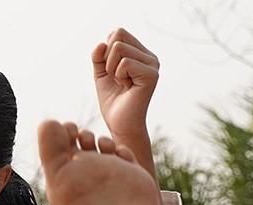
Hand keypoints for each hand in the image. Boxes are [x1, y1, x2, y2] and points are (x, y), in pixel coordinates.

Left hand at [92, 28, 158, 178]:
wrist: (120, 124)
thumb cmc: (113, 101)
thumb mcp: (101, 74)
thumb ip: (99, 57)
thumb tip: (102, 43)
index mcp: (140, 54)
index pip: (117, 33)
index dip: (105, 51)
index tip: (111, 71)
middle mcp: (150, 56)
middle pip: (117, 36)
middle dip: (106, 59)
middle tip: (116, 78)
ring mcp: (153, 64)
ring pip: (118, 48)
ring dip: (111, 69)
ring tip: (122, 83)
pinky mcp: (151, 74)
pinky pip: (124, 63)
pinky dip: (117, 76)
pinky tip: (127, 88)